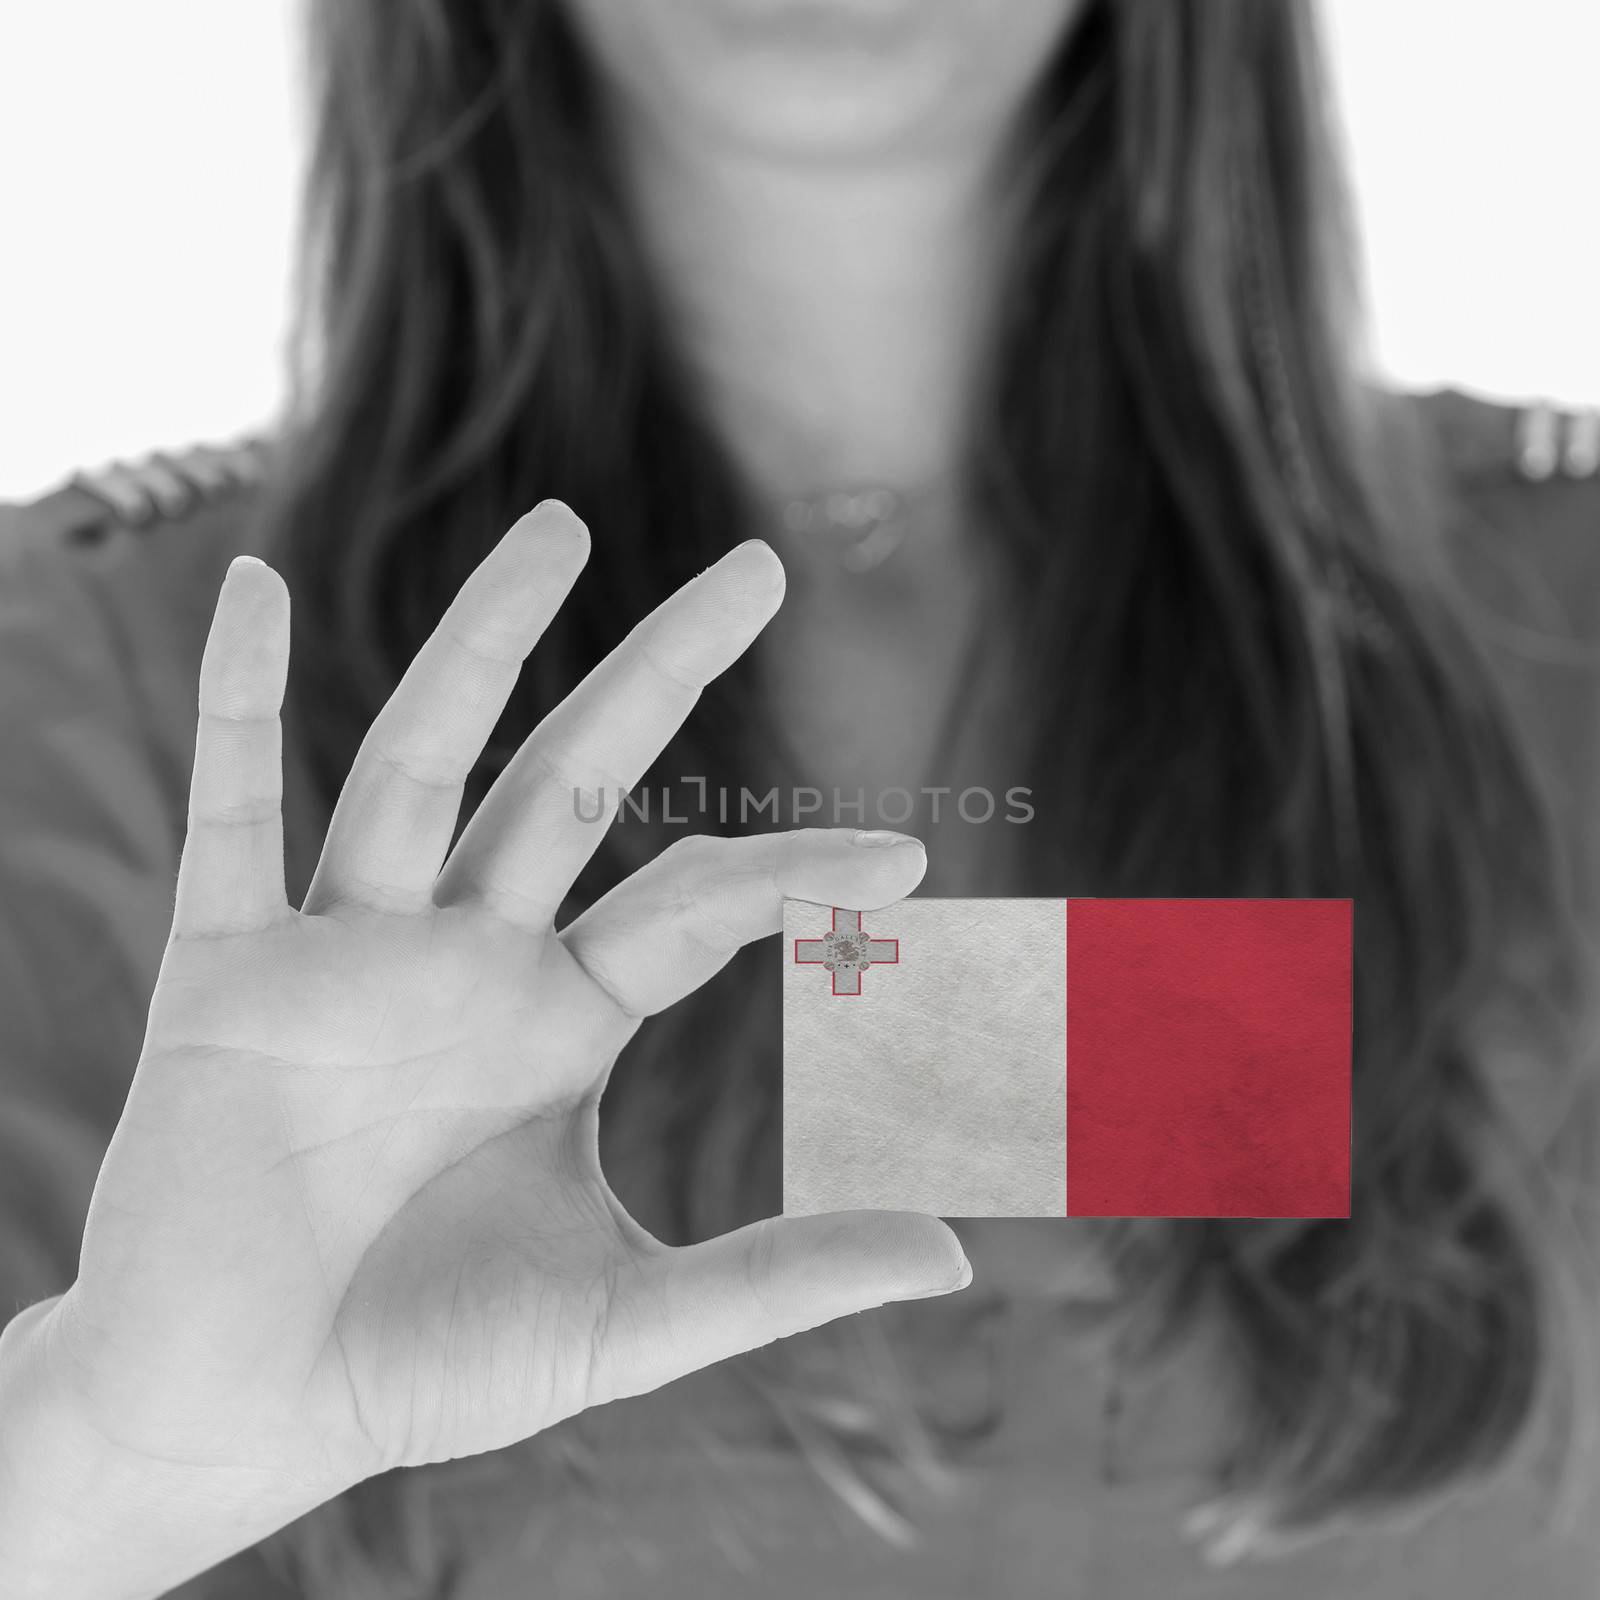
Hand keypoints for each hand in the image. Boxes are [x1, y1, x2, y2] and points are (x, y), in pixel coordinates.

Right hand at [8, 503, 964, 1593]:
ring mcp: (346, 954)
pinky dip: (234, 703)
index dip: (800, 875)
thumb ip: (782, 1278)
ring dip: (485, 643)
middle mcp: (466, 960)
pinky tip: (254, 588)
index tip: (915, 859)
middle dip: (662, 671)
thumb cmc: (422, 1366)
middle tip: (763, 566)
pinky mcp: (226, 975)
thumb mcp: (626, 1320)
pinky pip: (226, 814)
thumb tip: (959, 1255)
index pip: (697, 906)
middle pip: (574, 779)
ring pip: (421, 762)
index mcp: (559, 1022)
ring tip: (563, 528)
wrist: (239, 1420)